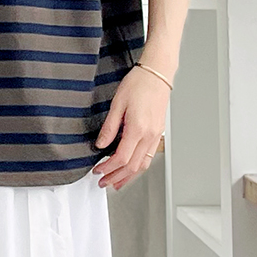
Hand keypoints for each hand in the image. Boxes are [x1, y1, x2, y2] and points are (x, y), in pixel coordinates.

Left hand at [90, 63, 171, 190]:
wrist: (157, 74)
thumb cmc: (138, 84)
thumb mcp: (117, 103)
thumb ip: (109, 127)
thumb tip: (100, 144)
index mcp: (138, 128)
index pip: (121, 158)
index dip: (108, 168)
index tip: (98, 170)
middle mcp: (149, 136)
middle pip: (133, 166)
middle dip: (117, 177)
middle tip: (104, 182)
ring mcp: (156, 136)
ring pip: (143, 165)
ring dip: (129, 176)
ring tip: (116, 182)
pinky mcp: (158, 133)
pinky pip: (149, 156)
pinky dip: (138, 166)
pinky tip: (131, 168)